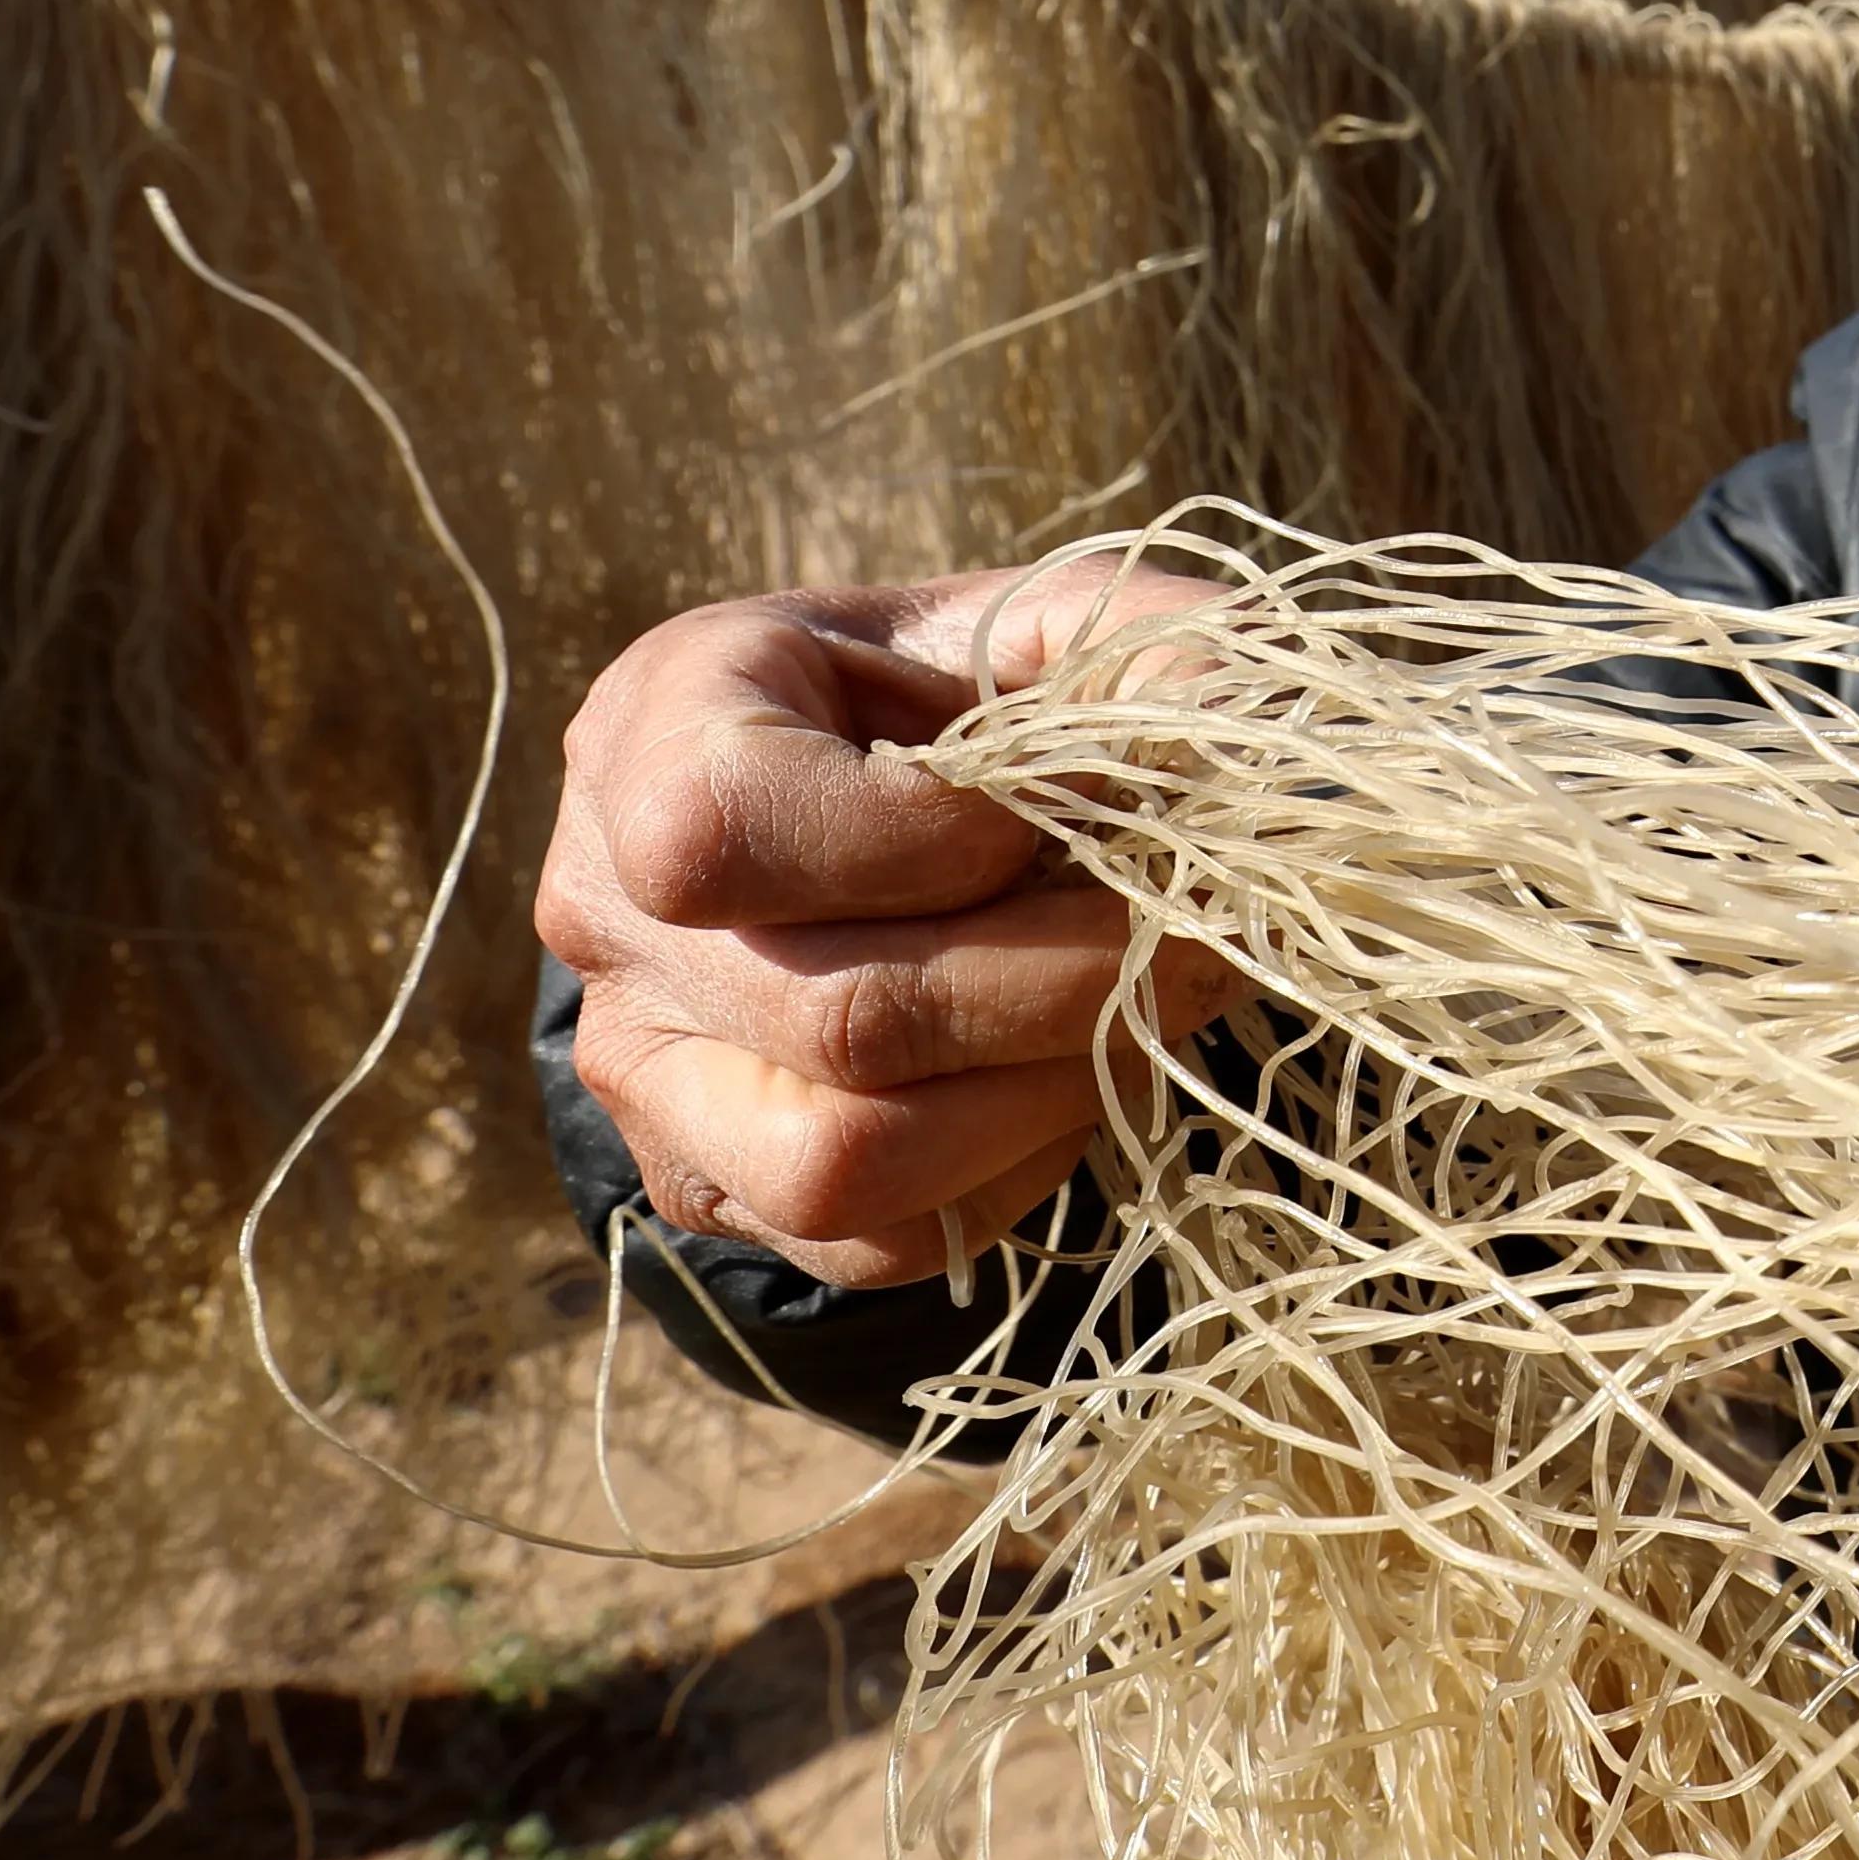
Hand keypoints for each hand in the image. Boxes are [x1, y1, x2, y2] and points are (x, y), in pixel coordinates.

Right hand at [536, 561, 1231, 1291]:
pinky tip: (1071, 1073)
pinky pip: (870, 1241)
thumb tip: (1255, 734)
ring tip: (1149, 1009)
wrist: (862, 804)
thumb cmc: (958, 691)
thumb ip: (1146, 644)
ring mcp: (642, 1067)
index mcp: (653, 724)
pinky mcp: (705, 1184)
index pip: (723, 830)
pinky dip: (1013, 1168)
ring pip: (841, 1163)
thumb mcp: (1042, 618)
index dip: (928, 841)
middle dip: (1064, 983)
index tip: (1057, 811)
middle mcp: (602, 908)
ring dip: (1047, 1093)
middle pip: (835, 1017)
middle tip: (1201, 935)